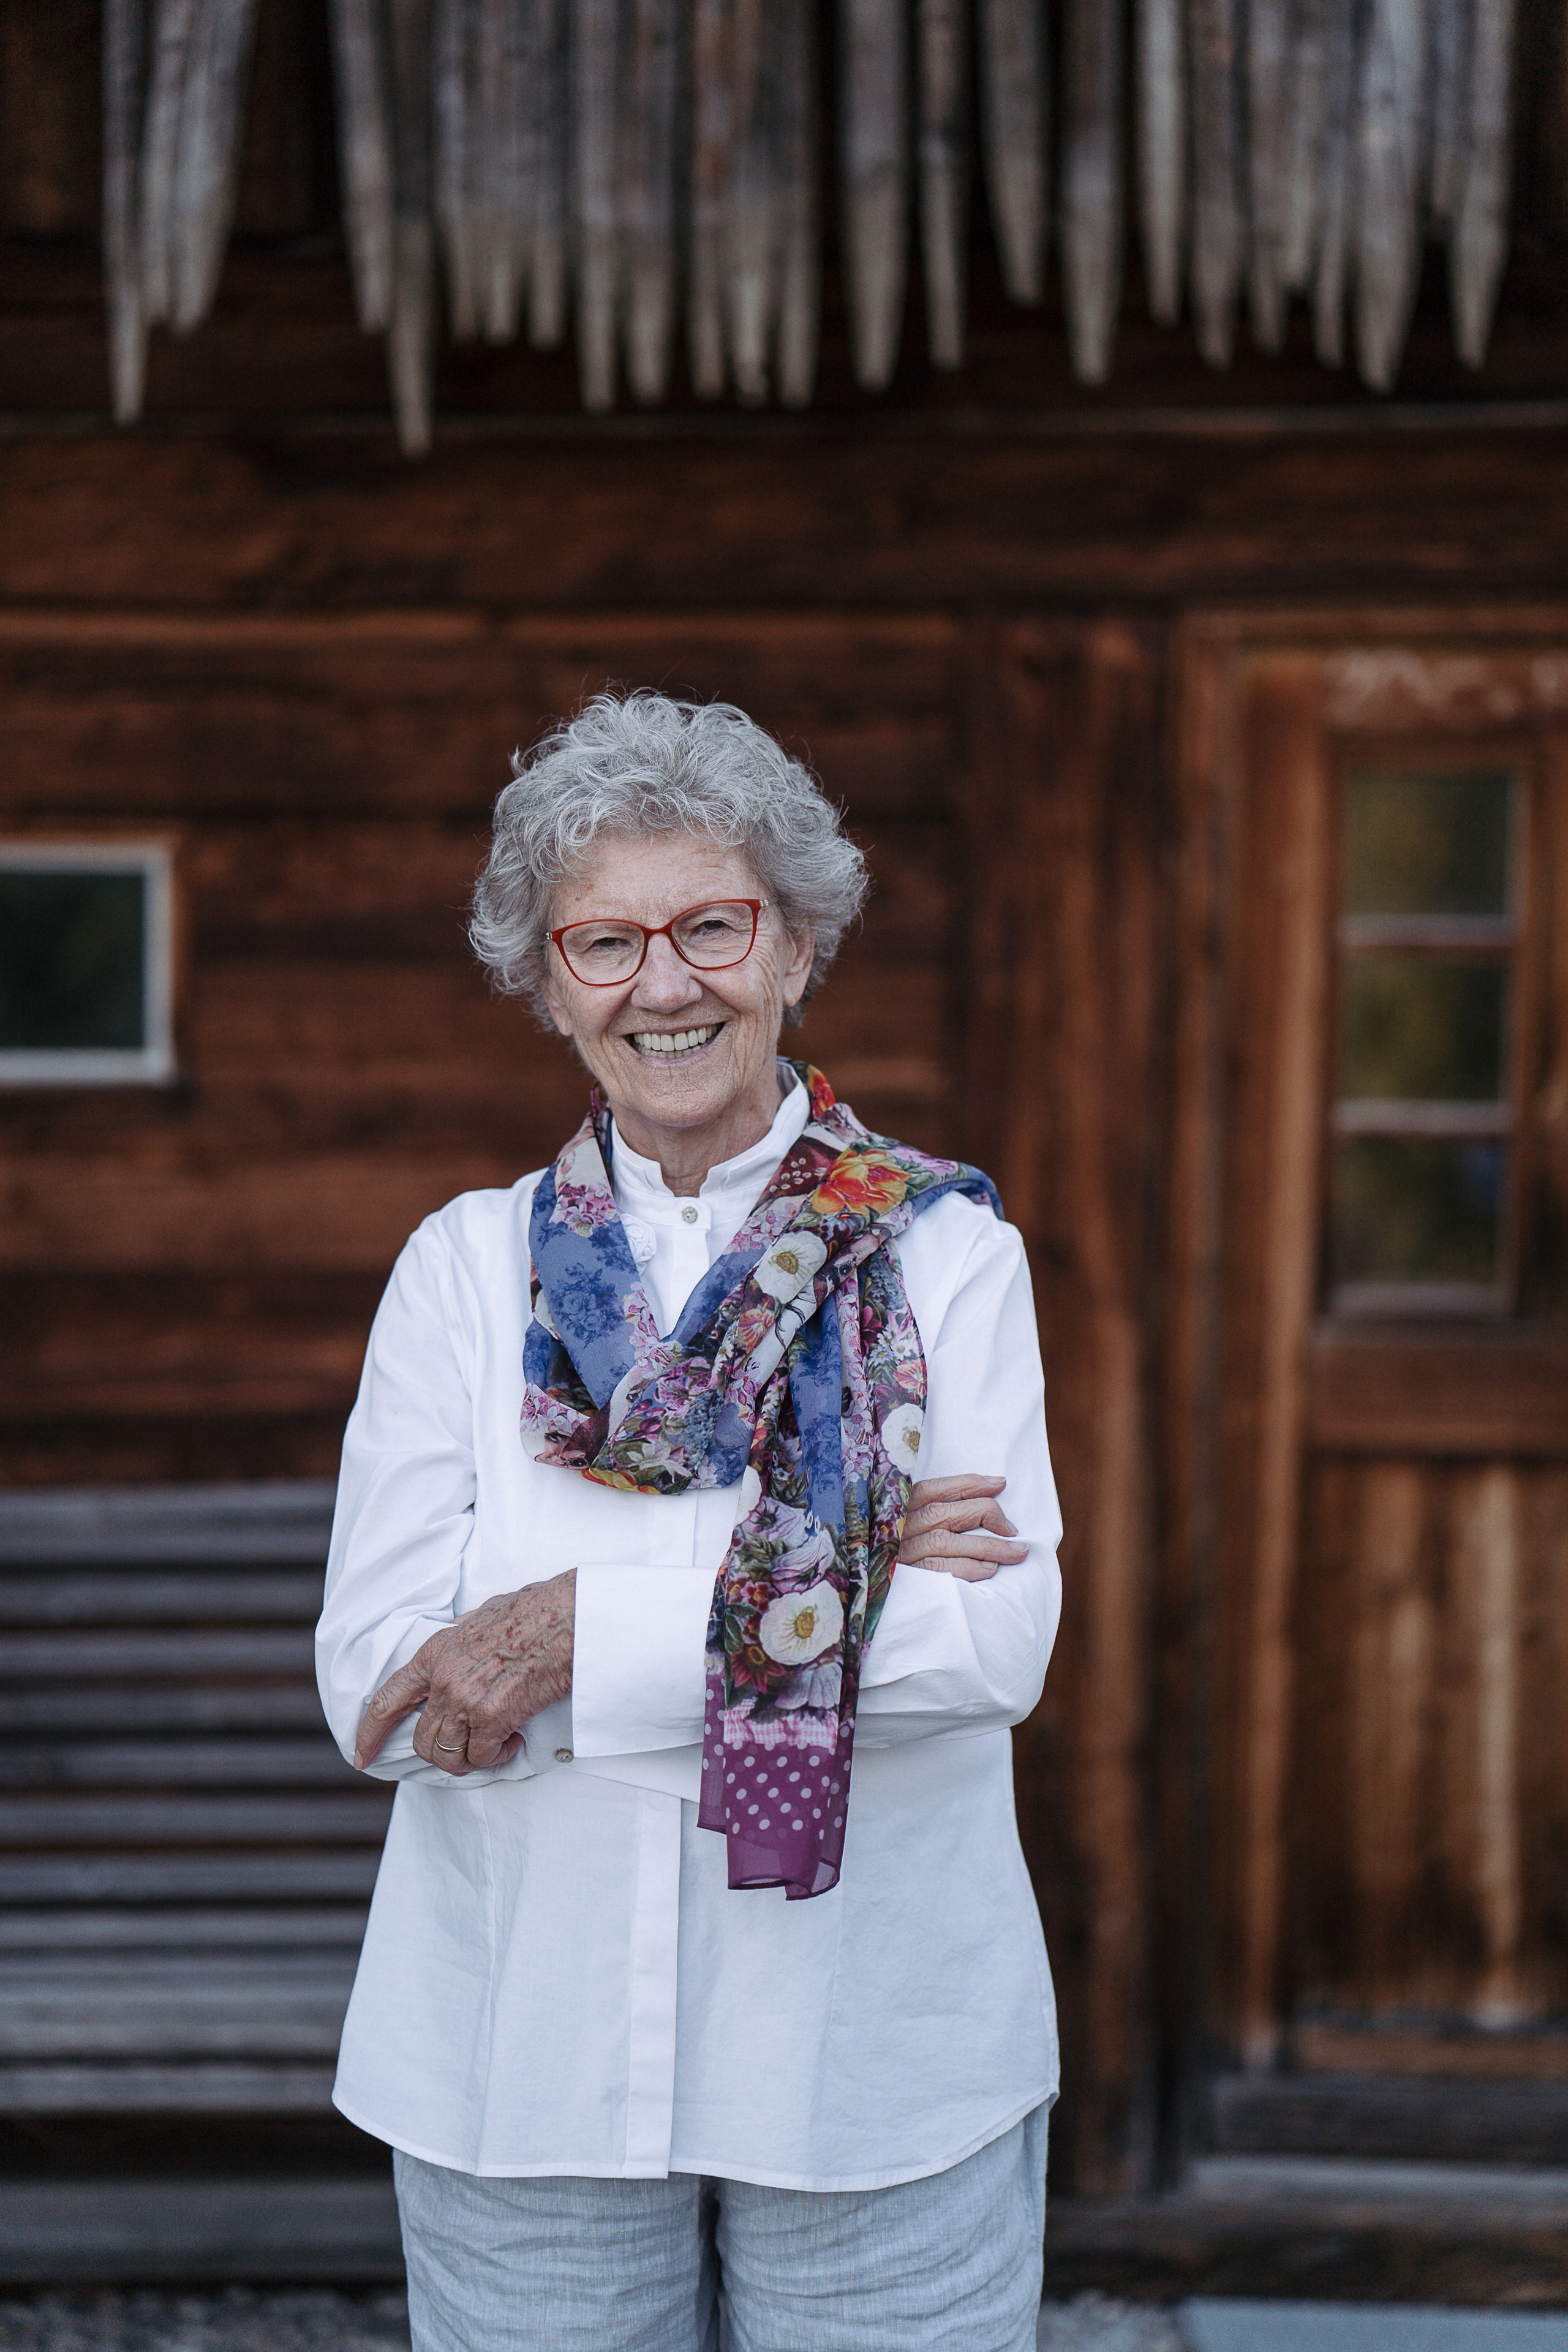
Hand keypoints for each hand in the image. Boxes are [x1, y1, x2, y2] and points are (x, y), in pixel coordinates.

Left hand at [354, 1570, 575, 1777]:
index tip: (361, 1756)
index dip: (368, 1734)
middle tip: (470, 1747)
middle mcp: (444, 1679)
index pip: (386, 1701)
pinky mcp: (493, 1717)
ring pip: (447, 1756)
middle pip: (421, 1741)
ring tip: (495, 1744)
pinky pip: (480, 1757)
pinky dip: (496, 1756)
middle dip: (443, 1753)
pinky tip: (514, 1739)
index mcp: (435, 1652)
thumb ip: (462, 1633)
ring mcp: (465, 1699)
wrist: (569, 1617)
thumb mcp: (484, 1614)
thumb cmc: (536, 1611)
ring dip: (470, 1759)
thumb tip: (458, 1635)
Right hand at [897, 1474, 1027, 1582]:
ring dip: (987, 1546)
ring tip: (1015, 1552)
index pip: (933, 1490)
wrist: (875, 1594)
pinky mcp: (909, 1581)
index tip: (1000, 1484)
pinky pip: (940, 1571)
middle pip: (942, 1513)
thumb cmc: (902, 1552)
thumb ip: (936, 1508)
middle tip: (1012, 1529)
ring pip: (946, 1542)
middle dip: (984, 1515)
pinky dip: (968, 1568)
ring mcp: (901, 1555)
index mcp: (898, 1509)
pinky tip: (990, 1569)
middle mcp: (897, 1529)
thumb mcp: (910, 1524)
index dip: (969, 1484)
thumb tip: (992, 1486)